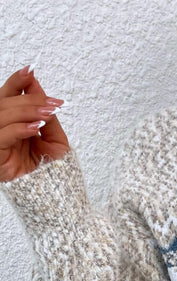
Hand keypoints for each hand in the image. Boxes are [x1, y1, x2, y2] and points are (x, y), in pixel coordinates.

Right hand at [0, 66, 69, 182]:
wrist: (60, 202)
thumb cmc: (57, 176)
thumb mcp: (55, 139)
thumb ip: (46, 114)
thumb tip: (37, 85)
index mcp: (14, 127)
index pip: (8, 98)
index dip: (16, 83)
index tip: (30, 71)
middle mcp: (3, 133)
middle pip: (4, 104)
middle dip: (29, 99)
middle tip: (51, 103)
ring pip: (1, 116)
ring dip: (26, 111)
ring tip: (48, 114)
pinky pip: (1, 137)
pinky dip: (19, 129)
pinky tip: (36, 127)